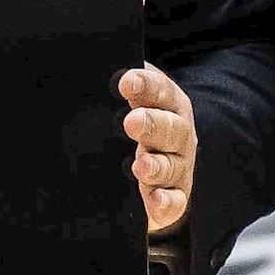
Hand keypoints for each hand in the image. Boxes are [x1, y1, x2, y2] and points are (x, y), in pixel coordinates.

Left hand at [120, 64, 196, 238]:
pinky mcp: (174, 197)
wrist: (139, 173)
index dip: (145, 85)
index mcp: (166, 104)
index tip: (125, 82)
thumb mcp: (122, 103)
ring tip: (140, 166)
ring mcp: (178, 166)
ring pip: (172, 165)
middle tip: (131, 122)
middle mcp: (177, 134)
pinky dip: (165, 202)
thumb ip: (115, 91)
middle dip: (152, 124)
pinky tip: (154, 199)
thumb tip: (96, 72)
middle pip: (171, 127)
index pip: (160, 90)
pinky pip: (175, 201)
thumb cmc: (126, 128)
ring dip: (157, 165)